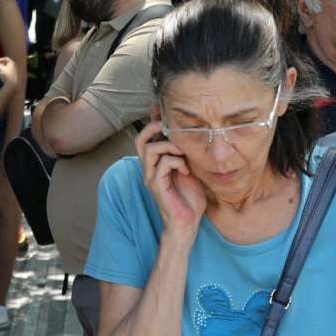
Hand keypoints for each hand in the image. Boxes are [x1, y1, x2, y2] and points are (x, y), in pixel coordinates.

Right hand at [0, 54, 20, 92]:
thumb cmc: (6, 74)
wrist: (11, 84)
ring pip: (3, 67)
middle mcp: (12, 66)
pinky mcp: (10, 75)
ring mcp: (11, 70)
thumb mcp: (0, 68)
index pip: (4, 58)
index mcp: (11, 63)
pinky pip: (4, 71)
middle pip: (4, 63)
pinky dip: (0, 71)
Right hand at [136, 120, 202, 235]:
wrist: (187, 223)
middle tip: (171, 128)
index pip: (147, 137)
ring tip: (183, 153)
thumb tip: (194, 136)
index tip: (164, 111)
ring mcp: (151, 177)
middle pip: (140, 139)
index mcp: (156, 163)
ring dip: (169, 146)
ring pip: (150, 149)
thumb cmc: (189, 199)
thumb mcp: (190, 171)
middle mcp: (149, 168)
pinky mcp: (156, 186)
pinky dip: (177, 162)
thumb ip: (186, 155)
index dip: (153, 121)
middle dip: (155, 127)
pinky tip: (186, 170)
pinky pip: (162, 164)